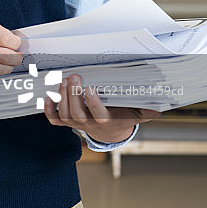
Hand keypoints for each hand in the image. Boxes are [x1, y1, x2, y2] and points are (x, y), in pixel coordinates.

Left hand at [44, 73, 160, 143]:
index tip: (90, 88)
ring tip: (63, 80)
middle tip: (74, 76)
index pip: (99, 115)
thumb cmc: (122, 116)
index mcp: (106, 121)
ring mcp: (77, 124)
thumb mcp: (136, 113)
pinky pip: (54, 120)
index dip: (92, 104)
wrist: (110, 131)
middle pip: (77, 114)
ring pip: (65, 115)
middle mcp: (89, 124)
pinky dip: (48, 110)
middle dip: (73, 95)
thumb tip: (159, 107)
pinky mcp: (67, 122)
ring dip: (61, 98)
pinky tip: (47, 96)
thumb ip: (146, 109)